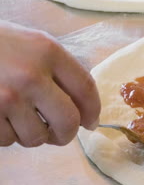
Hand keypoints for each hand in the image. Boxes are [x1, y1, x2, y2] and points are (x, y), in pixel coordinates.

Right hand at [0, 20, 100, 146]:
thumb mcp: (34, 43)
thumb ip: (60, 70)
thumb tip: (85, 109)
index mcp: (48, 52)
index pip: (85, 88)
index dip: (93, 110)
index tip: (92, 122)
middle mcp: (30, 75)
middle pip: (68, 121)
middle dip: (67, 133)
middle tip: (61, 133)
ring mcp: (5, 98)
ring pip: (36, 137)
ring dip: (32, 134)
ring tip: (20, 117)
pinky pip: (7, 141)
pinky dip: (7, 134)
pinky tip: (0, 116)